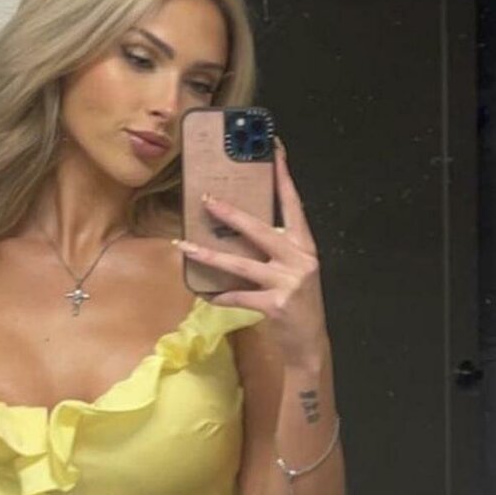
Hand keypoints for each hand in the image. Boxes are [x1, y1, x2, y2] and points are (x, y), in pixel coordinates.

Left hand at [177, 136, 329, 366]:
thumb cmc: (298, 305)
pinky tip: (206, 295)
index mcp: (305, 247)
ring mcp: (289, 282)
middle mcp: (300, 259)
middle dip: (230, 214)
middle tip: (206, 199)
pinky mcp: (276, 304)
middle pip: (260, 230)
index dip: (284, 177)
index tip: (274, 150)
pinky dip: (221, 296)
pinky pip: (240, 296)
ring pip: (242, 264)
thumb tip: (244, 229)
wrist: (310, 343)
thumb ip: (278, 251)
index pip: (294, 205)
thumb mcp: (295, 272)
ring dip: (209, 255)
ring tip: (185, 246)